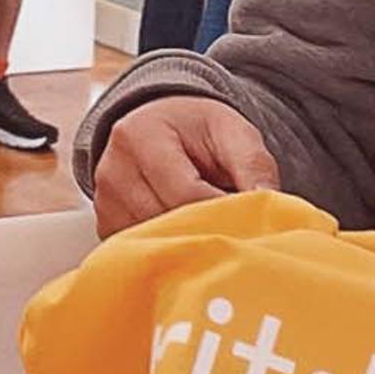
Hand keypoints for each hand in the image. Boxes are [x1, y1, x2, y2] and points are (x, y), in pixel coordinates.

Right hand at [90, 96, 279, 235]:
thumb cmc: (196, 129)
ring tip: (209, 227)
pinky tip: (184, 234)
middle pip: (166, 221)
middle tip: (236, 230)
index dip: (222, 211)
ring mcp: (104, 201)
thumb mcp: (232, 131)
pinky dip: (167, 248)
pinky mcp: (105, 224)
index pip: (185, 193)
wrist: (159, 122)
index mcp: (141, 136)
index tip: (250, 220)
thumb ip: (254, 166)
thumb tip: (270, 206)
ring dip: (186, 241)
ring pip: (154, 242)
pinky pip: (140, 251)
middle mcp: (111, 169)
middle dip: (205, 229)